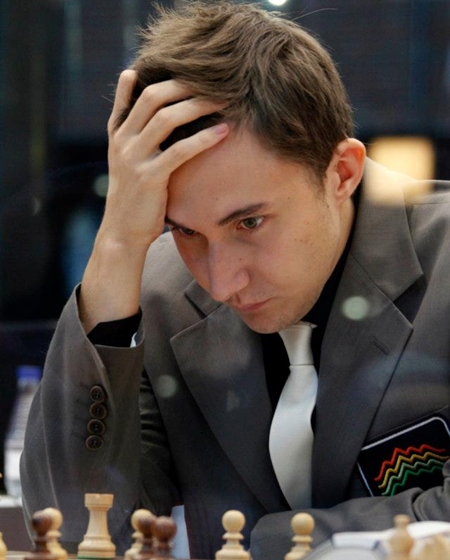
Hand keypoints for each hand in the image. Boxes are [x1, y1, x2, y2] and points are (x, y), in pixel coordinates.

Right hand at [79, 70, 228, 330]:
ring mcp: (134, 158)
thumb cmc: (135, 200)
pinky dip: (203, 139)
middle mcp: (123, 141)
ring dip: (197, 105)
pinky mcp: (150, 177)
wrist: (122, 234)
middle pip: (152, 96)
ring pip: (166, 117)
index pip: (131, 94)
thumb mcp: (131, 165)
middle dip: (184, 84)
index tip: (181, 63)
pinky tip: (224, 132)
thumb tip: (166, 124)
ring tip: (223, 100)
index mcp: (118, 135)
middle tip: (212, 80)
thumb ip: (141, 141)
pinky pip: (179, 150)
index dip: (154, 75)